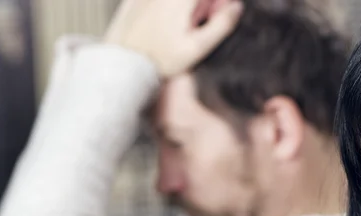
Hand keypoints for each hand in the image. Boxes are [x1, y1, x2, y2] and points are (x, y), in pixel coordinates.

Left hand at [105, 0, 242, 75]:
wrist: (123, 64)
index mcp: (182, 1)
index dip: (214, 4)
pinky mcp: (132, 2)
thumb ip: (220, 26)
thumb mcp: (197, 48)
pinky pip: (151, 3)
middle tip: (195, 23)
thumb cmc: (160, 60)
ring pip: (173, 3)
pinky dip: (160, 10)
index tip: (215, 11)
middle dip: (198, 8)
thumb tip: (236, 8)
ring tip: (175, 28)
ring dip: (182, 10)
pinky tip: (160, 26)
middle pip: (191, 1)